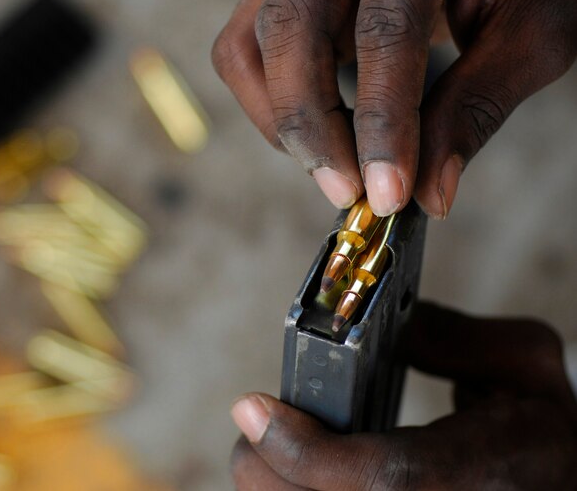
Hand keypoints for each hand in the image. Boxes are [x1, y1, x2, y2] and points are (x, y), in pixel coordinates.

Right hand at [212, 0, 576, 217]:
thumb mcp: (527, 34)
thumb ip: (477, 105)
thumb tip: (429, 194)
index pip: (383, 32)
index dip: (381, 122)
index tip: (387, 194)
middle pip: (291, 31)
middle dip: (313, 128)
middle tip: (347, 192)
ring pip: (247, 46)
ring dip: (284, 121)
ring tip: (336, 164)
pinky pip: (240, 51)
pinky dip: (267, 104)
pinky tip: (318, 131)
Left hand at [230, 302, 576, 489]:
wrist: (556, 483)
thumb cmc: (540, 430)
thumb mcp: (524, 364)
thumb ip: (453, 335)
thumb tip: (380, 325)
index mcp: (484, 468)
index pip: (385, 476)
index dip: (307, 450)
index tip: (253, 407)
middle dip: (266, 462)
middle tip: (257, 418)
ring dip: (274, 477)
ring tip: (280, 439)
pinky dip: (291, 487)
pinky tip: (301, 464)